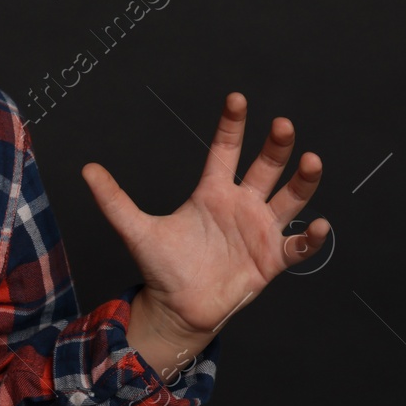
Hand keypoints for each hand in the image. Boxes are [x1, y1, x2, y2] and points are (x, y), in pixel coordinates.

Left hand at [81, 92, 327, 362]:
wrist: (178, 307)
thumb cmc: (162, 266)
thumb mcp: (136, 229)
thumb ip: (113, 200)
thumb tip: (86, 169)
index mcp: (212, 193)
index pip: (226, 150)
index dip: (232, 125)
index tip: (237, 99)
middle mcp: (241, 205)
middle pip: (265, 167)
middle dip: (276, 146)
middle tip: (283, 124)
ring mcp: (260, 230)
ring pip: (289, 198)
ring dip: (302, 181)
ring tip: (312, 160)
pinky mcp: (272, 259)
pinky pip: (298, 246)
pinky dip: (311, 237)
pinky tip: (318, 225)